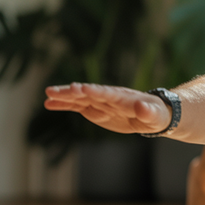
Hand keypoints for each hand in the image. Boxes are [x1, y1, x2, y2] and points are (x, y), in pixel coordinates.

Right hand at [44, 83, 171, 134]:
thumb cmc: (156, 114)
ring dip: (64, 97)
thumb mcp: (155, 116)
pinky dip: (63, 105)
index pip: (107, 93)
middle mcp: (108, 97)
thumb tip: (142, 107)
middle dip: (72, 92)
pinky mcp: (94, 109)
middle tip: (54, 90)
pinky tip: (48, 103)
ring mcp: (100, 102)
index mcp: (123, 98)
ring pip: (79, 98)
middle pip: (88, 94)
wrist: (152, 114)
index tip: (80, 87)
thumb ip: (148, 112)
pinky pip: (77, 106)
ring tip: (47, 94)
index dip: (94, 91)